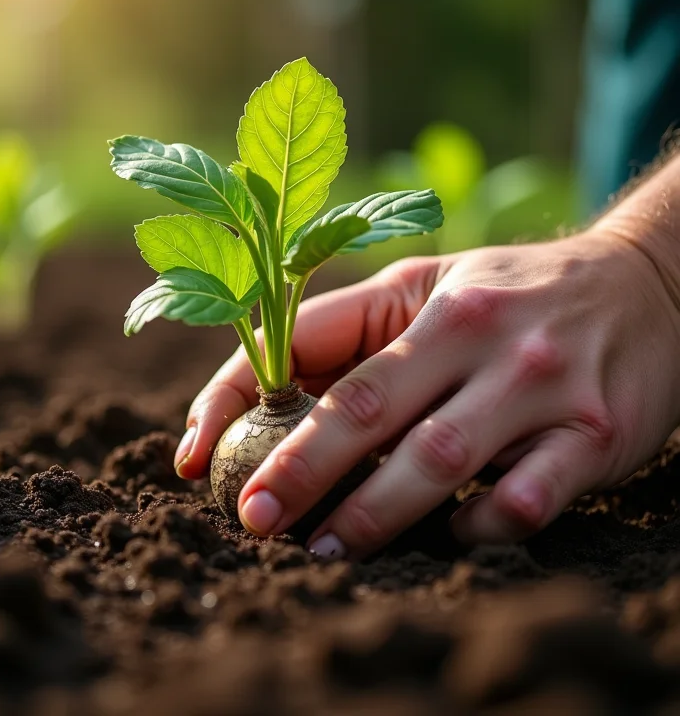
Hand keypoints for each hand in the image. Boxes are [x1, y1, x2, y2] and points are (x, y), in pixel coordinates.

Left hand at [177, 231, 679, 558]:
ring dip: (375, 514)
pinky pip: (527, 498)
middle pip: (369, 407)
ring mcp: (540, 383)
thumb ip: (353, 332)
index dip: (245, 398)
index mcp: (429, 301)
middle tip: (252, 520)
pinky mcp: (595, 432)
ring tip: (325, 549)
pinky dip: (479, 526)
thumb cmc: (510, 291)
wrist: (646, 283)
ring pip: (441, 459)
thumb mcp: (429, 287)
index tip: (200, 454)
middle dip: (299, 470)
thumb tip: (264, 393)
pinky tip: (451, 535)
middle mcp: (481, 335)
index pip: (316, 347)